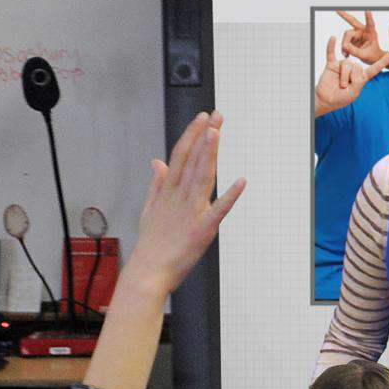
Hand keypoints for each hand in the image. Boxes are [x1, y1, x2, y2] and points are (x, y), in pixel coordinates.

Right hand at [121, 112, 245, 296]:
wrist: (147, 273)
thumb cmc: (151, 245)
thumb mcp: (149, 210)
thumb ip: (156, 184)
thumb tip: (156, 162)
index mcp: (167, 192)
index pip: (180, 156)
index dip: (192, 135)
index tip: (202, 118)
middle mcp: (178, 198)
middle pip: (193, 161)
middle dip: (205, 136)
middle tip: (217, 115)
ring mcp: (190, 213)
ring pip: (202, 177)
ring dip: (210, 154)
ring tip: (217, 133)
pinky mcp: (202, 230)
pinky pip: (219, 210)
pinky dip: (230, 196)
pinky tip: (241, 181)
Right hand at [314, 36, 388, 116]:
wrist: (327, 100)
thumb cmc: (341, 99)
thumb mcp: (354, 92)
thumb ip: (357, 79)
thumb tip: (351, 65)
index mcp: (362, 77)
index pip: (373, 69)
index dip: (382, 62)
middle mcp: (353, 69)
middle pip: (356, 67)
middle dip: (350, 78)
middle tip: (345, 87)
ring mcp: (342, 66)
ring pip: (346, 63)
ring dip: (343, 76)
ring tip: (340, 84)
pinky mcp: (332, 64)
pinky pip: (331, 53)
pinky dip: (331, 46)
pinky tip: (333, 38)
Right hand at [335, 10, 384, 64]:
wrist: (371, 58)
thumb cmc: (372, 55)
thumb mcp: (364, 56)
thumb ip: (355, 51)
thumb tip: (344, 46)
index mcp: (371, 33)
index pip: (370, 24)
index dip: (368, 17)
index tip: (368, 10)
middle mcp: (363, 30)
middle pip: (352, 22)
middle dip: (344, 15)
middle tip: (337, 9)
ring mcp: (356, 33)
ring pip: (346, 35)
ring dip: (345, 45)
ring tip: (347, 54)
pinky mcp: (351, 37)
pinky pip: (344, 41)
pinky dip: (344, 48)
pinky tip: (346, 54)